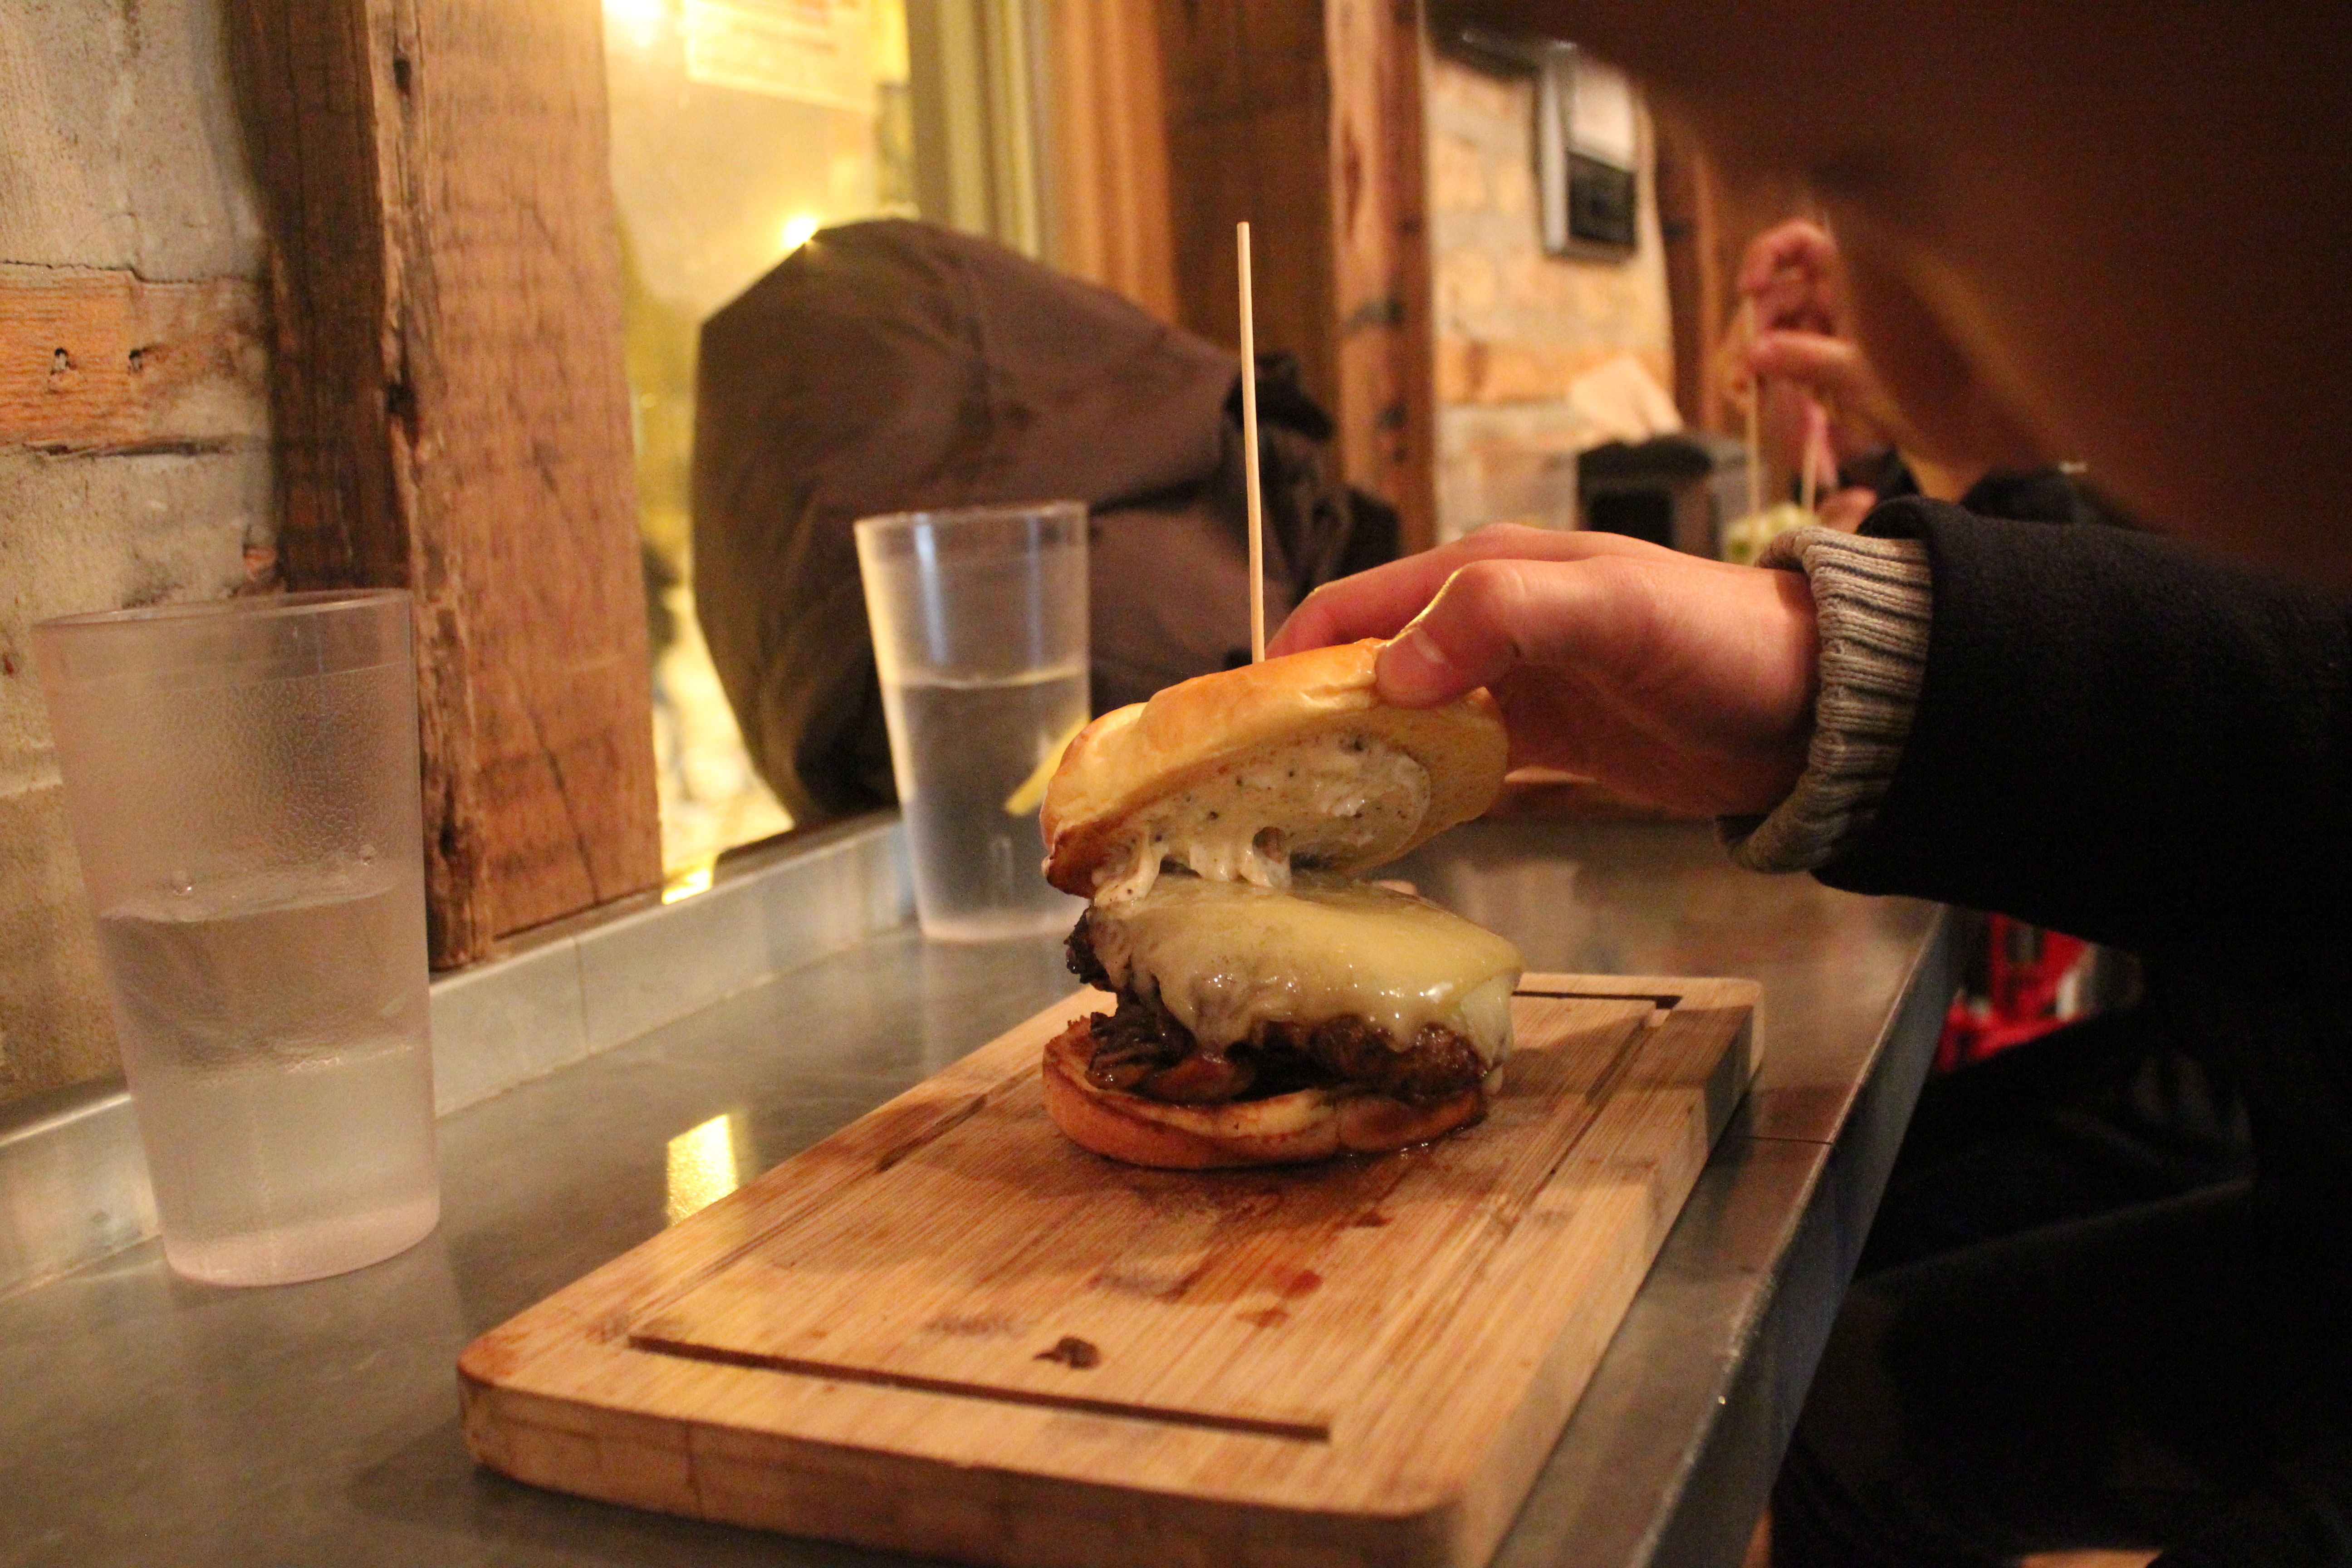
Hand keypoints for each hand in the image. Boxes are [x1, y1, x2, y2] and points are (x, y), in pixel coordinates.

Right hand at [1269, 526, 1819, 816]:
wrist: (1815, 707)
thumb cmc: (1718, 642)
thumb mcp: (1613, 610)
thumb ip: (1504, 620)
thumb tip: (1391, 672)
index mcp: (1483, 572)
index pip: (1348, 610)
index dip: (1283, 663)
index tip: (1234, 732)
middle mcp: (1480, 621)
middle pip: (1360, 666)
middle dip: (1301, 718)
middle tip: (1250, 795)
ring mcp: (1507, 682)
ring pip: (1396, 716)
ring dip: (1347, 757)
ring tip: (1296, 820)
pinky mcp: (1537, 738)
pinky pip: (1445, 760)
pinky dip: (1407, 787)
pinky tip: (1381, 830)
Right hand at [1730, 221, 1899, 471]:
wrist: (1939, 429)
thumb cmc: (1918, 391)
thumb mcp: (1863, 374)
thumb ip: (1808, 360)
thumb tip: (1753, 353)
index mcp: (1847, 283)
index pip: (1798, 244)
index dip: (1767, 255)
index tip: (1749, 288)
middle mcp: (1824, 302)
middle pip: (1768, 298)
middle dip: (1749, 332)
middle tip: (1743, 374)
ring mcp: (1810, 335)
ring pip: (1759, 335)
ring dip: (1744, 363)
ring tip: (1745, 396)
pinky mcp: (1799, 368)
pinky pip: (1764, 366)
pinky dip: (1754, 383)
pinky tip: (1751, 401)